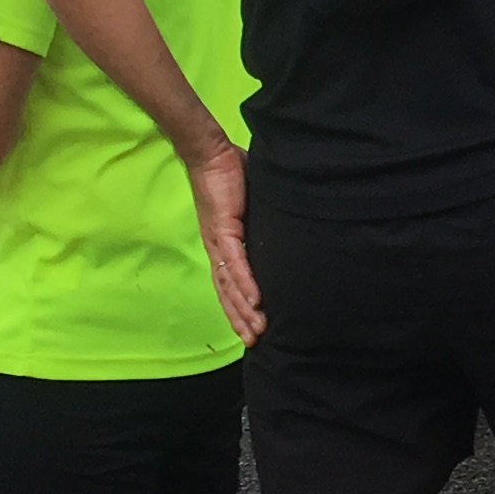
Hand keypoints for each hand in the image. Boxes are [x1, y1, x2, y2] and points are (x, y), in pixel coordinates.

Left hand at [187, 137, 261, 340]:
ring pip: (230, 284)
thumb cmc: (230, 171)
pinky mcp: (223, 229)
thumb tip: (284, 221)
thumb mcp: (253, 202)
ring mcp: (219, 241)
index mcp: (222, 243)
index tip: (249, 328)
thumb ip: (263, 217)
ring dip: (243, 309)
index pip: (228, 282)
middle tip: (254, 342)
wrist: (210, 151)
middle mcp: (217, 248)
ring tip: (257, 331)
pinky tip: (255, 301)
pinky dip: (244, 284)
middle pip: (227, 292)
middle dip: (240, 318)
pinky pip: (235, 263)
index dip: (237, 307)